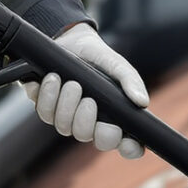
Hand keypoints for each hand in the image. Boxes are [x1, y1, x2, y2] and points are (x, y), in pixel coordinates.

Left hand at [36, 24, 148, 159]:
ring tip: (72, 83)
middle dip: (87, 122)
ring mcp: (67, 117)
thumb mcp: (117, 64)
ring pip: (64, 127)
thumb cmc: (98, 57)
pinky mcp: (46, 108)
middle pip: (89, 138)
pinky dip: (49, 96)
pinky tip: (54, 78)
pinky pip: (45, 113)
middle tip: (89, 101)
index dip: (129, 149)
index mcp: (113, 116)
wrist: (69, 39)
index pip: (126, 143)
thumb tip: (142, 102)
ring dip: (67, 104)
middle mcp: (90, 122)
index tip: (128, 143)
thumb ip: (130, 80)